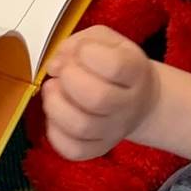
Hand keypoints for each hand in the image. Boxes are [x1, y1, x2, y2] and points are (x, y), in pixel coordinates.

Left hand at [41, 26, 158, 160]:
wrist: (138, 99)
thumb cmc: (117, 63)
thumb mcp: (106, 41)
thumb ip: (80, 42)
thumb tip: (56, 64)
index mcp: (135, 71)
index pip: (115, 65)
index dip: (89, 53)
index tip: (82, 50)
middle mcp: (128, 104)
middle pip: (98, 98)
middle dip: (69, 79)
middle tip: (62, 72)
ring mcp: (114, 131)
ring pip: (82, 126)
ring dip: (56, 105)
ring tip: (52, 90)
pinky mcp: (99, 149)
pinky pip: (74, 150)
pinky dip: (55, 132)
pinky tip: (55, 115)